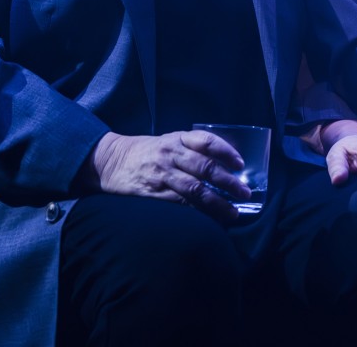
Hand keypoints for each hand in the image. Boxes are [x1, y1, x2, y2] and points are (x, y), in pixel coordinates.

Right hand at [90, 130, 248, 223]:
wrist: (111, 161)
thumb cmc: (146, 151)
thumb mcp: (167, 141)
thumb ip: (191, 148)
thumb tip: (223, 163)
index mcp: (177, 138)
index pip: (206, 141)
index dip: (226, 151)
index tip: (240, 164)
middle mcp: (171, 154)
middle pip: (205, 167)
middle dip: (228, 182)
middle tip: (245, 193)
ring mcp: (162, 174)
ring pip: (195, 189)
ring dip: (217, 202)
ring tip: (233, 212)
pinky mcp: (154, 193)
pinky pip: (179, 203)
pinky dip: (197, 211)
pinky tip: (209, 218)